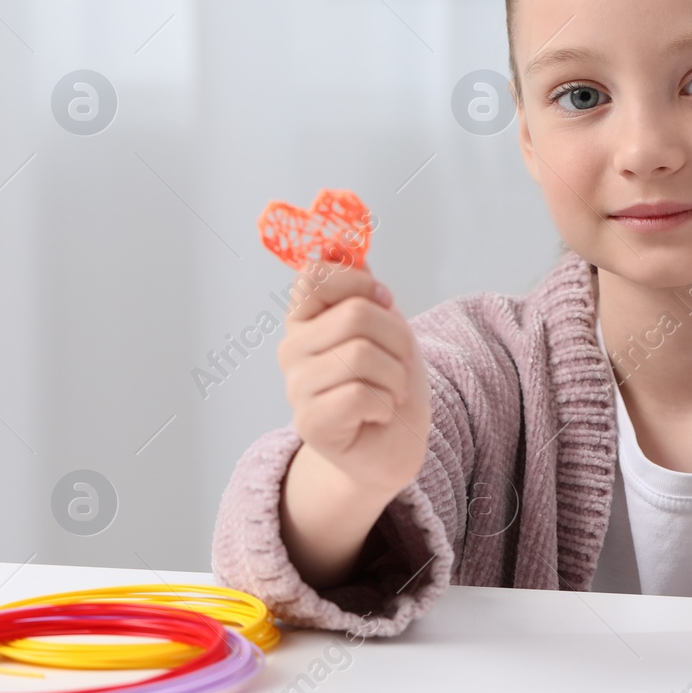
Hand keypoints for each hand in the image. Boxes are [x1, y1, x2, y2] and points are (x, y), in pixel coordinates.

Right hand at [278, 262, 431, 498]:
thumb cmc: (389, 383)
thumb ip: (362, 289)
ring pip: (360, 355)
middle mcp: (292, 348)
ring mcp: (296, 386)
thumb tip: (340, 245)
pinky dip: (385, 404)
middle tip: (399, 362)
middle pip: (355, 314)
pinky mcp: (310, 422)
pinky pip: (360, 394)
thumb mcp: (386, 326)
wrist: (392, 447)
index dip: (360, 282)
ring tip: (391, 391)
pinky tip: (378, 414)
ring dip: (394, 376)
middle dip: (396, 337)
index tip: (383, 301)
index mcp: (306, 318)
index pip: (315, 274)